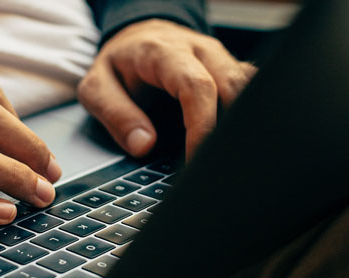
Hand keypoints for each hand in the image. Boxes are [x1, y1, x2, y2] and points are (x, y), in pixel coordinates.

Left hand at [78, 19, 255, 158]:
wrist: (136, 38)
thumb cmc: (119, 65)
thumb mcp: (97, 87)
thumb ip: (116, 114)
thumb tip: (144, 144)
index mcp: (164, 52)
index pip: (197, 87)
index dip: (202, 126)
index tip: (196, 158)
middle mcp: (199, 50)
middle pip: (234, 86)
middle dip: (230, 130)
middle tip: (216, 167)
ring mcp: (219, 59)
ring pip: (250, 87)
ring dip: (243, 123)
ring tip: (228, 158)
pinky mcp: (230, 69)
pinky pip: (251, 89)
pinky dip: (247, 116)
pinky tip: (234, 142)